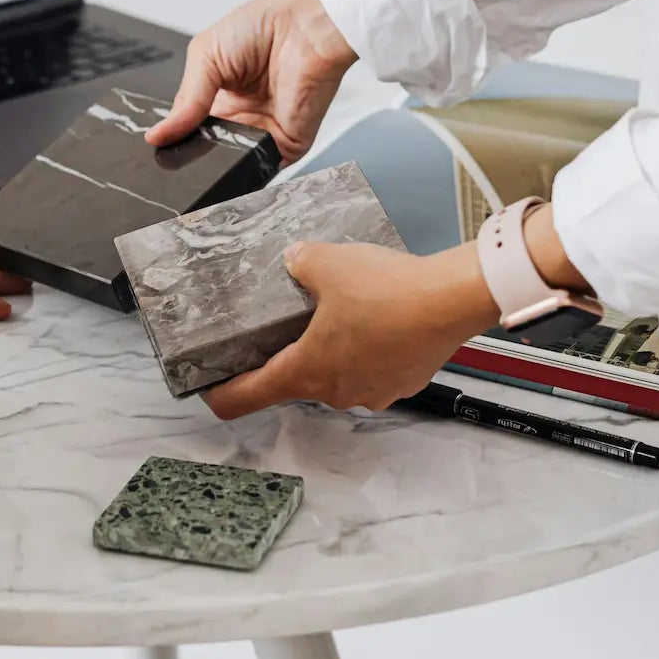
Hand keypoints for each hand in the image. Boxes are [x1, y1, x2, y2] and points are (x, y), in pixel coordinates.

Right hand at [147, 0, 357, 163]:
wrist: (305, 27)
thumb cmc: (261, 27)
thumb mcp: (205, 56)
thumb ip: (184, 101)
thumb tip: (156, 135)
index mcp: (216, 98)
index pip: (188, 130)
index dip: (173, 140)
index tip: (158, 149)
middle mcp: (239, 119)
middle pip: (207, 153)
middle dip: (192, 159)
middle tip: (174, 161)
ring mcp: (262, 134)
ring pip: (231, 166)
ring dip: (216, 168)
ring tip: (201, 161)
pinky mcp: (286, 146)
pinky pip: (262, 169)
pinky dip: (246, 173)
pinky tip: (229, 164)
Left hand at [203, 242, 501, 418]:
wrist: (450, 299)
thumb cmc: (388, 290)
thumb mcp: (326, 263)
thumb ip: (301, 263)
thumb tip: (296, 260)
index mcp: (306, 371)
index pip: (245, 398)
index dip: (220, 394)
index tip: (208, 387)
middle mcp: (336, 392)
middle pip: (296, 382)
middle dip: (290, 354)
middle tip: (288, 324)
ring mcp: (372, 391)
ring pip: (339, 374)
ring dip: (334, 350)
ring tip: (343, 311)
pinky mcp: (402, 382)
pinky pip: (374, 368)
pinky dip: (370, 348)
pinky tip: (379, 317)